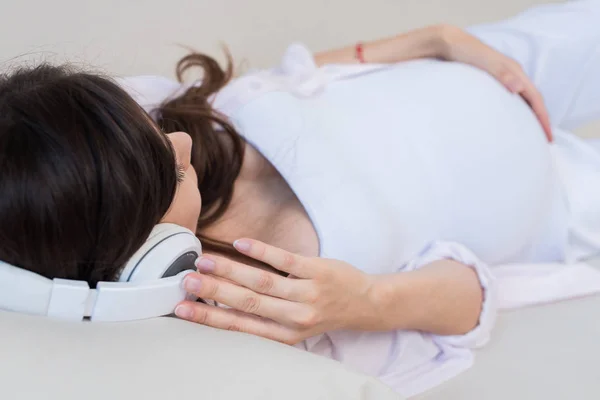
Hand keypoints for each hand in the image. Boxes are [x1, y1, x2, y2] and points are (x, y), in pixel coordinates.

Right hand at [174, 239, 378, 344]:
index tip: (182, 308)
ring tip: (204, 260)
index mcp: (283, 334)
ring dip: (230, 270)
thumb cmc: (322, 312)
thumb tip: (222, 300)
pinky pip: (285, 260)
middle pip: (246, 303)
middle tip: (185, 281)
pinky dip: (261, 251)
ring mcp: (307, 294)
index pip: (240, 326)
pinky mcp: (318, 271)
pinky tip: (240, 243)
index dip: (209, 317)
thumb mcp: (293, 325)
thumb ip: (263, 316)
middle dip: (213, 292)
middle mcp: (294, 318)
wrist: (365, 304)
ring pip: (262, 282)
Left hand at [438, 25, 552, 141]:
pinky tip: (511, 120)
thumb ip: (501, 74)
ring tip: (532, 133)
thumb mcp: (483, 61)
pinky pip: (510, 99)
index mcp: (515, 71)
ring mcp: (503, 78)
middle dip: (540, 120)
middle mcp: (512, 75)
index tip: (547, 137)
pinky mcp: (492, 81)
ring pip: (523, 100)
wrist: (448, 43)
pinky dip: (516, 111)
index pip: (536, 99)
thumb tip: (519, 88)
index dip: (543, 118)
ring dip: (530, 116)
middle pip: (533, 101)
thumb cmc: (465, 51)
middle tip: (544, 141)